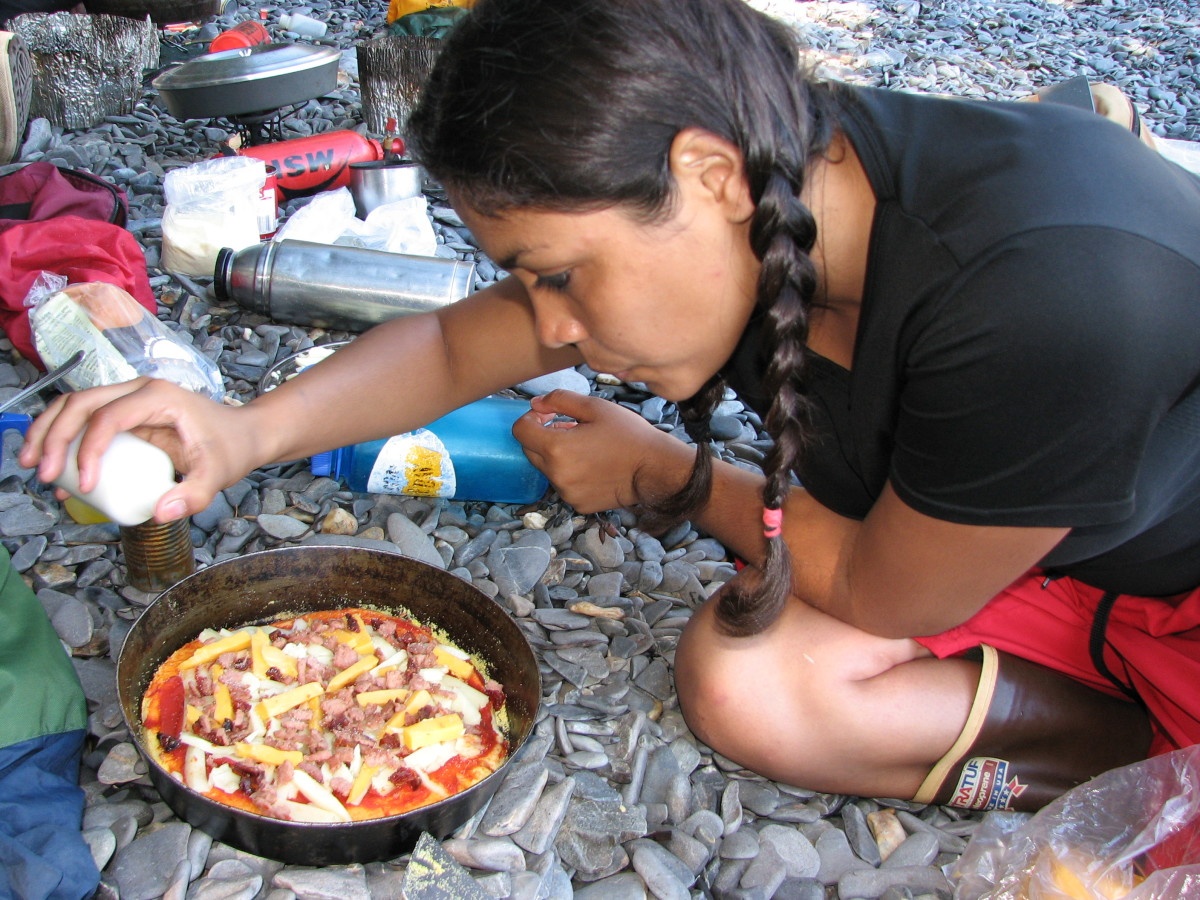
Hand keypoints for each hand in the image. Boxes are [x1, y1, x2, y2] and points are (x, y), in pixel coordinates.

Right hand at [20, 377, 259, 521]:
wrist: (242, 434)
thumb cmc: (231, 448)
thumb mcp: (218, 475)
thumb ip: (193, 496)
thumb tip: (161, 513)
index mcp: (159, 397)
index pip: (109, 417)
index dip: (89, 449)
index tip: (86, 484)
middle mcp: (139, 390)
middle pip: (81, 404)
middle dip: (53, 437)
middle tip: (43, 473)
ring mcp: (130, 399)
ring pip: (74, 406)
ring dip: (48, 433)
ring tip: (35, 467)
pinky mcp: (125, 414)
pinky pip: (86, 422)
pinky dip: (65, 441)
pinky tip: (59, 475)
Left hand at [512, 390, 693, 513]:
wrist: (654, 469)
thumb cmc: (629, 436)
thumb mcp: (595, 407)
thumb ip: (559, 400)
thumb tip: (536, 404)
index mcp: (557, 448)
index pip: (520, 431)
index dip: (530, 418)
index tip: (548, 415)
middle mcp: (556, 474)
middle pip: (530, 451)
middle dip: (542, 437)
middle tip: (570, 429)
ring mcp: (566, 492)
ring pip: (547, 469)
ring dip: (557, 456)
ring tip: (586, 448)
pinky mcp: (577, 504)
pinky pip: (563, 485)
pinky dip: (571, 474)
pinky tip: (594, 467)